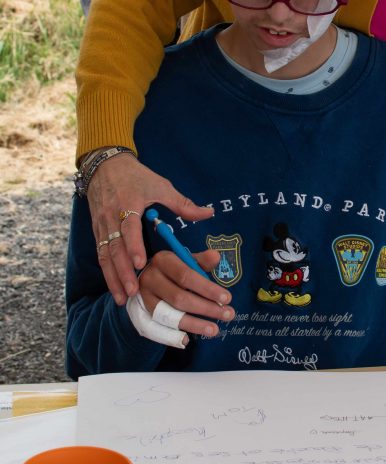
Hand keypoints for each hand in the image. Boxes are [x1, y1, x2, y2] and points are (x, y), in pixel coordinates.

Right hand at [90, 153, 213, 303]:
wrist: (106, 165)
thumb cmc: (137, 177)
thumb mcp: (161, 186)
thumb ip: (183, 204)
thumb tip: (209, 213)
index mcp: (128, 204)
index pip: (129, 228)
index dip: (134, 247)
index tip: (141, 264)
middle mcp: (112, 217)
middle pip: (115, 248)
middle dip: (123, 271)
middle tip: (134, 290)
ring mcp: (102, 225)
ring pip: (105, 255)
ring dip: (113, 278)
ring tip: (122, 297)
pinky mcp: (97, 231)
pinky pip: (100, 255)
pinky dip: (107, 273)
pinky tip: (115, 289)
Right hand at [138, 249, 234, 337]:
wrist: (149, 278)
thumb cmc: (174, 269)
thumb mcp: (186, 260)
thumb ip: (202, 261)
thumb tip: (216, 256)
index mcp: (163, 260)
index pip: (186, 276)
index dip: (207, 288)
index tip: (227, 298)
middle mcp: (150, 279)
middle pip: (179, 298)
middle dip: (206, 308)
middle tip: (228, 315)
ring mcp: (144, 298)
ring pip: (169, 316)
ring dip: (194, 325)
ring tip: (214, 330)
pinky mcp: (143, 314)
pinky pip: (156, 329)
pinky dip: (172, 336)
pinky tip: (187, 339)